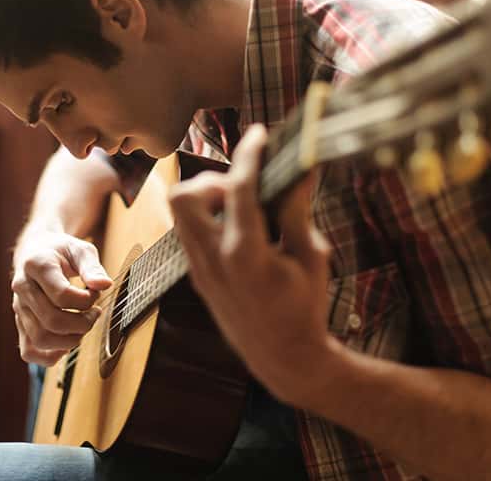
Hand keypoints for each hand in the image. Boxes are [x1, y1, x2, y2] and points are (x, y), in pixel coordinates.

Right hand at [11, 230, 112, 365]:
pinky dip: (51, 355)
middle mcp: (22, 287)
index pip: (61, 295)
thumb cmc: (61, 251)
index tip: (94, 294)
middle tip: (94, 314)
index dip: (86, 301)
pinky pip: (29, 351)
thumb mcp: (80, 249)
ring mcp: (19, 307)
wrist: (35, 251)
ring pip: (40, 339)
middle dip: (82, 324)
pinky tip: (67, 342)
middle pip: (51, 321)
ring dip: (70, 340)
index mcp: (36, 265)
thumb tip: (104, 285)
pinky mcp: (19, 323)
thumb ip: (92, 266)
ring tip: (82, 326)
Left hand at [168, 124, 333, 403]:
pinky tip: (238, 226)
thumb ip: (297, 211)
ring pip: (179, 213)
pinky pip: (189, 232)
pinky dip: (208, 217)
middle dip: (211, 178)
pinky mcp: (196, 275)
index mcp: (245, 254)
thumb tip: (300, 169)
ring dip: (205, 197)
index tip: (257, 134)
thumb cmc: (304, 308)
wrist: (282, 357)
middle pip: (184, 196)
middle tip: (242, 186)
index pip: (237, 189)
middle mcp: (213, 259)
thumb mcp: (310, 256)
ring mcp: (199, 269)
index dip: (248, 155)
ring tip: (241, 205)